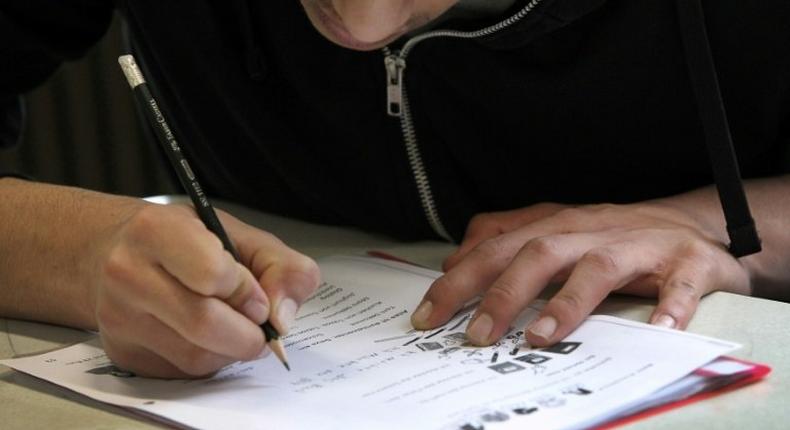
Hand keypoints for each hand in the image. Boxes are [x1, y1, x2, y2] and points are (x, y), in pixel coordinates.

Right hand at [94, 203, 318, 377]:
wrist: (115, 252)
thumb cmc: (186, 240)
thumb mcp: (240, 234)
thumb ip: (281, 267)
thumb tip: (284, 319)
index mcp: (155, 231)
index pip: (212, 274)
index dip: (248, 291)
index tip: (258, 295)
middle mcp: (127, 273)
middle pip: (204, 324)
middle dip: (248, 332)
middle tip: (258, 323)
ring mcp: (118, 318)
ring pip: (195, 356)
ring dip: (231, 349)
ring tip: (231, 324)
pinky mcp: (122, 354)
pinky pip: (182, 372)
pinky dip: (208, 359)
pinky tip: (204, 336)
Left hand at [410, 201, 750, 346]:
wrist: (690, 223)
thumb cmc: (611, 235)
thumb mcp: (552, 229)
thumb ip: (503, 239)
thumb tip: (453, 260)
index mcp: (556, 225)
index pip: (496, 248)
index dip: (459, 281)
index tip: (427, 315)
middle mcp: (590, 231)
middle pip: (539, 253)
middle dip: (502, 293)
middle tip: (476, 335)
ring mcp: (638, 245)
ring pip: (597, 269)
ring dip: (566, 303)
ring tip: (539, 337)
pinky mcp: (686, 263)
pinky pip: (679, 285)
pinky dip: (670, 306)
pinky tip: (659, 329)